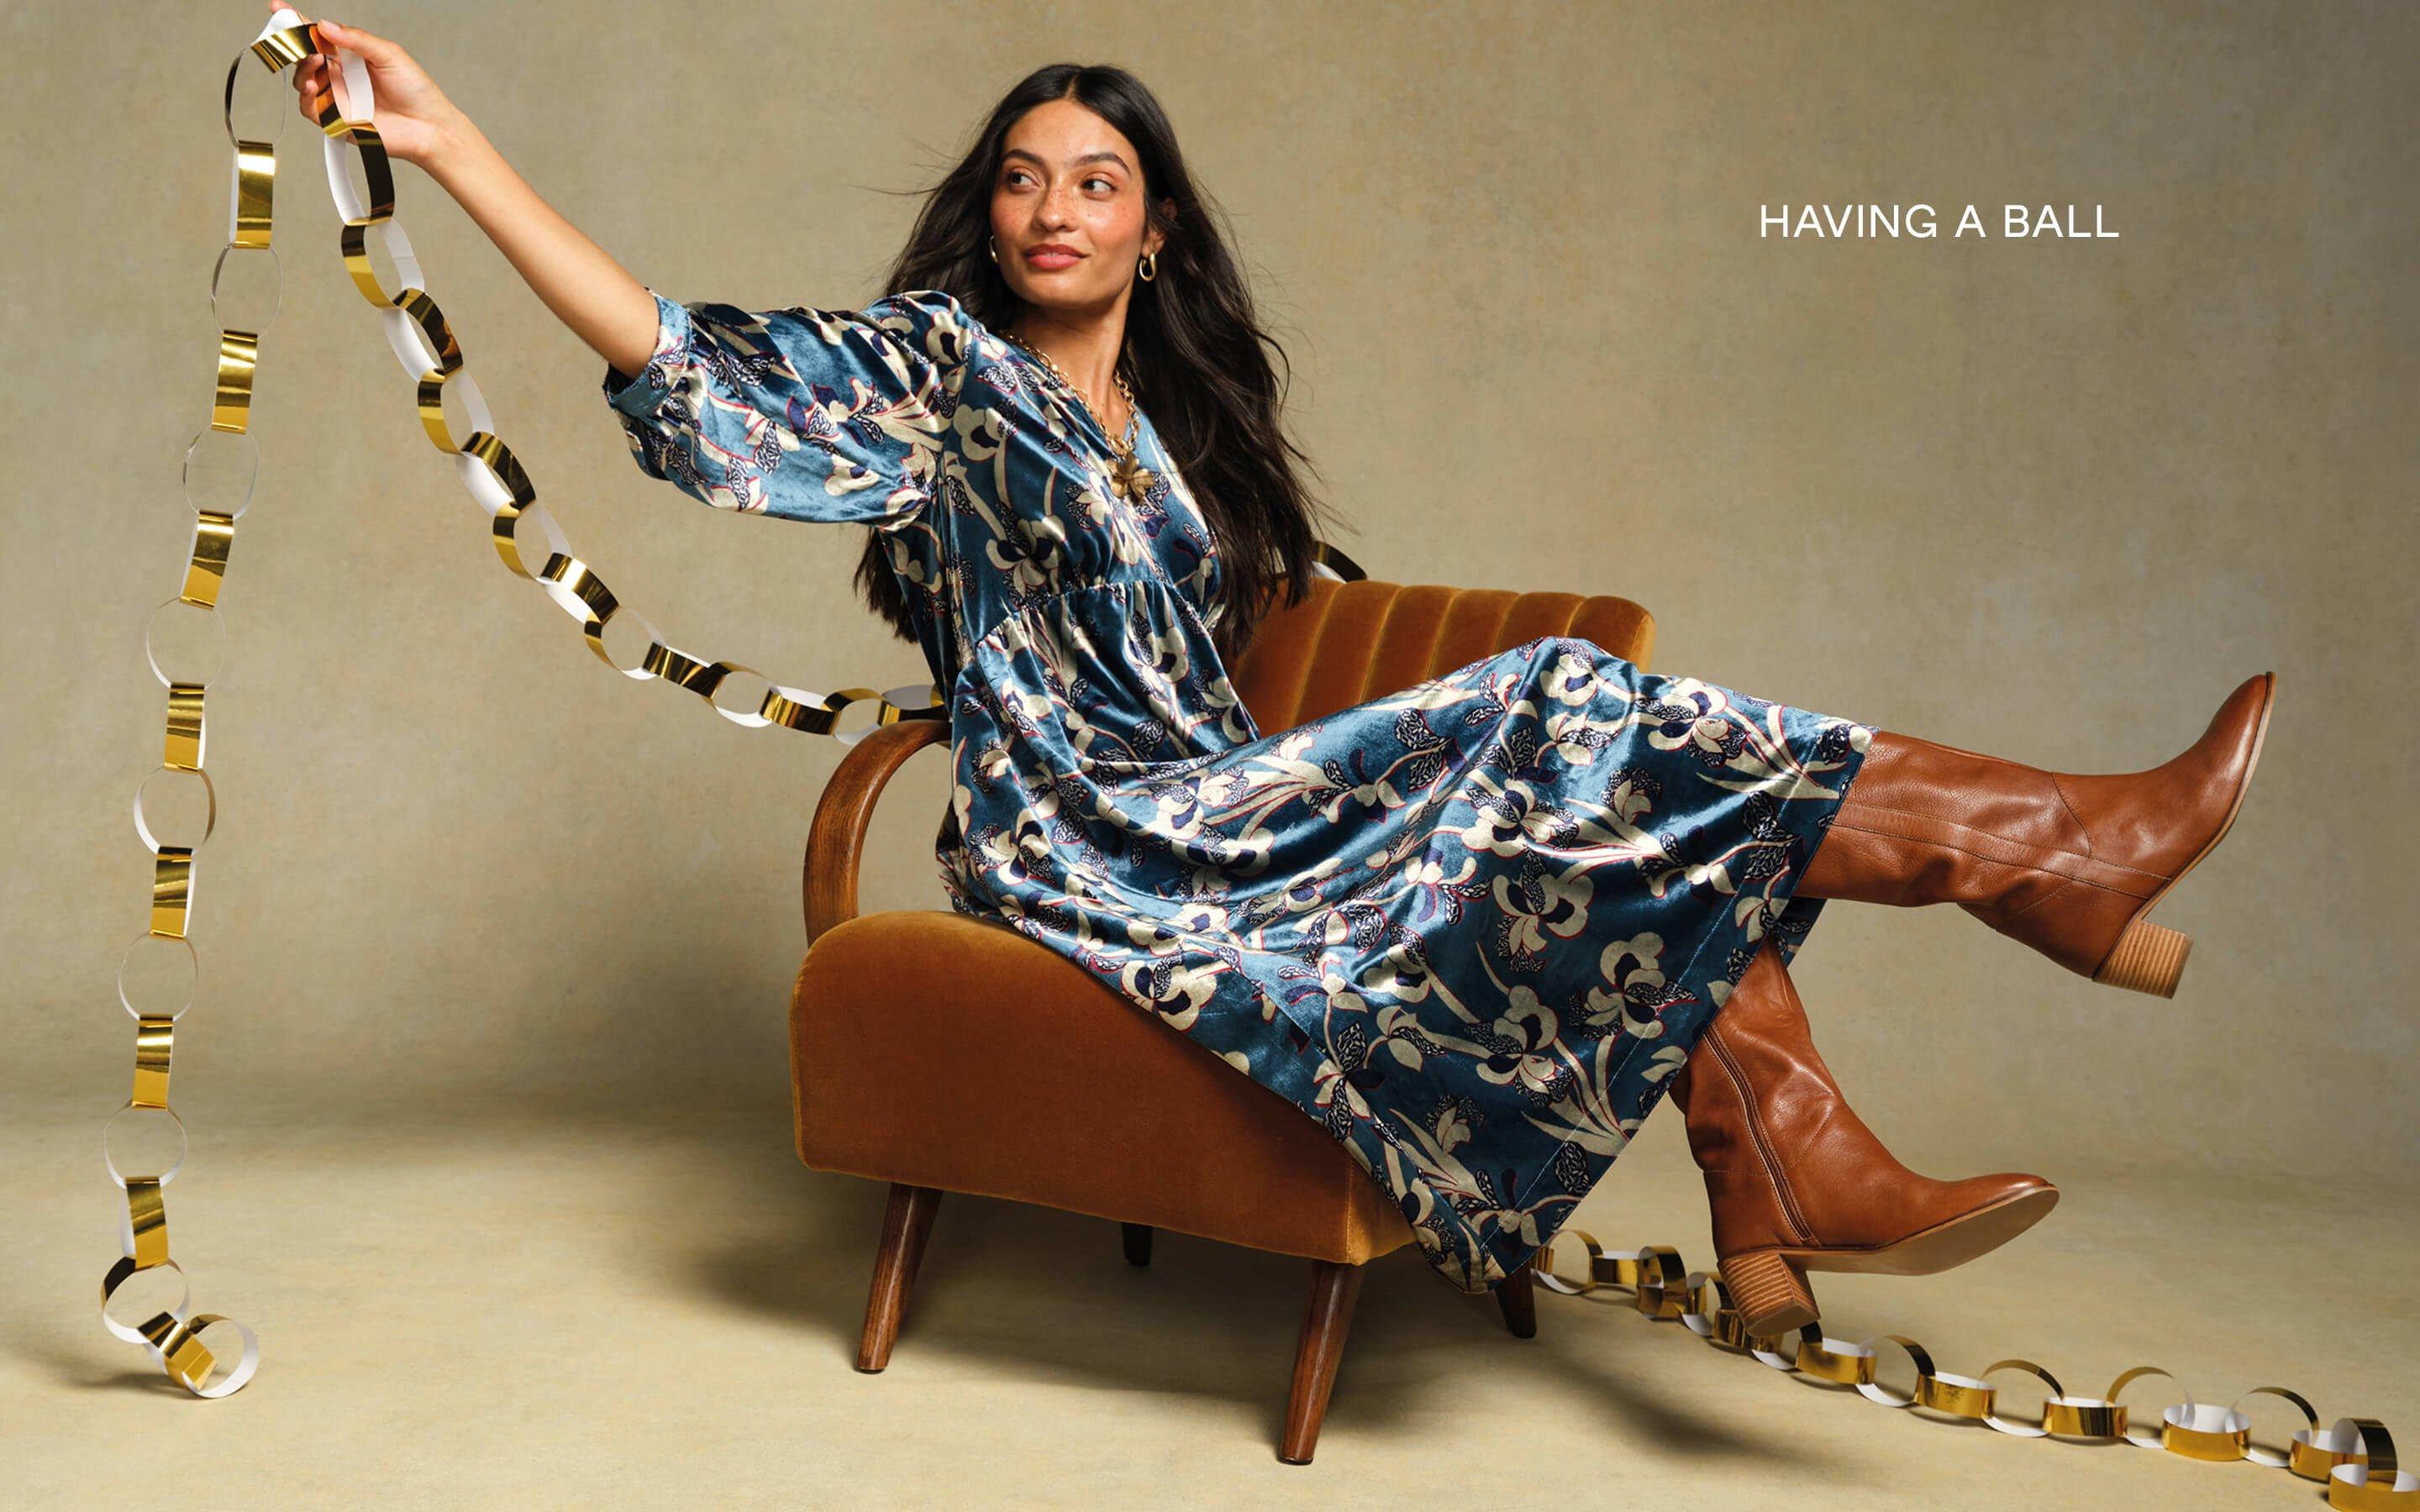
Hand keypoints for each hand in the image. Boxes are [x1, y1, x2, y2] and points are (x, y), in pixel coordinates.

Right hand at [268, 4, 461, 167]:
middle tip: (296, 37)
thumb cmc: (416, 91)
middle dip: (294, 44)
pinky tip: (310, 85)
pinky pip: (309, 108)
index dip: (296, 22)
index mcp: (349, 56)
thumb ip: (356, 39)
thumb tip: (324, 26)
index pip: (317, 36)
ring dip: (301, 68)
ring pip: (302, 80)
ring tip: (313, 59)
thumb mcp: (388, 54)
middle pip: (303, 57)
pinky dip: (305, 95)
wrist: (430, 127)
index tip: (277, 8)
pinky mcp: (336, 121)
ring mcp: (336, 98)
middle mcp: (339, 76)